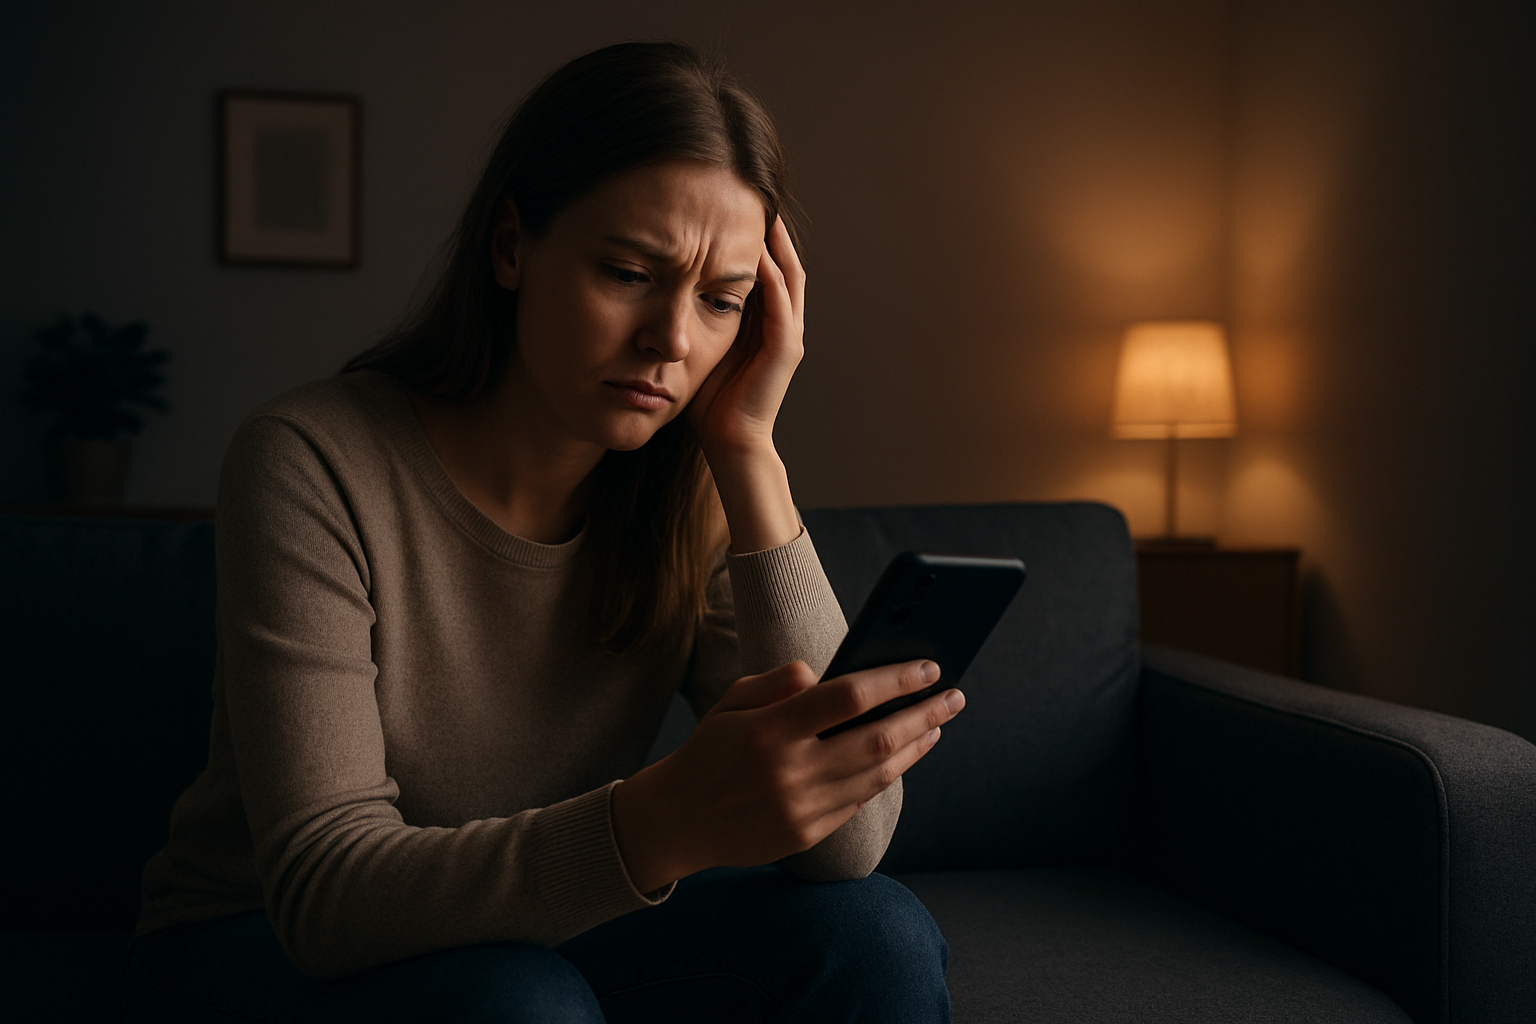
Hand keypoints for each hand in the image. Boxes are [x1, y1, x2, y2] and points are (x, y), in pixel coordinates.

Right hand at [611, 658, 964, 892]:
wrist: (677, 820)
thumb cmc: (709, 749)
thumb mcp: (732, 702)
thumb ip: (781, 683)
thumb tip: (828, 675)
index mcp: (769, 730)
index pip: (849, 697)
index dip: (895, 680)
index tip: (928, 667)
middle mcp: (790, 772)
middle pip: (878, 738)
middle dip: (925, 714)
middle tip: (954, 696)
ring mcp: (802, 809)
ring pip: (879, 774)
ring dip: (916, 746)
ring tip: (936, 724)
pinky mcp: (808, 834)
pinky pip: (860, 800)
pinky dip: (887, 774)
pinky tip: (902, 754)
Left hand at [686, 214, 804, 458]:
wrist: (730, 442)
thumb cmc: (710, 401)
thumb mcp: (699, 345)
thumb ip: (693, 317)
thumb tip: (661, 287)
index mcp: (765, 322)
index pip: (766, 268)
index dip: (755, 237)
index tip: (732, 206)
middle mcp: (784, 323)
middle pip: (784, 262)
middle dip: (771, 230)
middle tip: (754, 194)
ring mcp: (789, 335)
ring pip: (789, 275)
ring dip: (777, 243)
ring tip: (760, 211)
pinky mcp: (786, 349)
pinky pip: (782, 302)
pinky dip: (771, 275)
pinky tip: (755, 251)